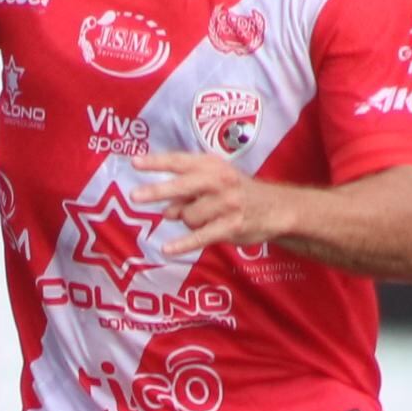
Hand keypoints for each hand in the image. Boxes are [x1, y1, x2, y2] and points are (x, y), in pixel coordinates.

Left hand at [128, 149, 289, 255]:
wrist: (277, 208)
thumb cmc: (238, 192)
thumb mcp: (215, 182)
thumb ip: (187, 192)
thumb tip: (164, 209)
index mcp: (212, 165)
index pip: (180, 161)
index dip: (156, 162)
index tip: (134, 163)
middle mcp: (219, 181)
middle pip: (182, 185)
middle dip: (157, 191)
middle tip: (135, 196)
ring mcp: (226, 204)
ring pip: (188, 216)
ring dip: (188, 221)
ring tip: (205, 218)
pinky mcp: (230, 226)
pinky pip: (199, 236)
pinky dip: (182, 244)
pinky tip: (166, 249)